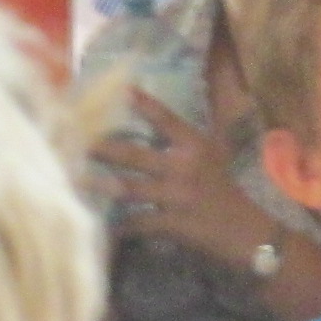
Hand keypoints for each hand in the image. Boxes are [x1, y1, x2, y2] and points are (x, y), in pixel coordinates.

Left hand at [92, 92, 272, 268]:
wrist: (245, 231)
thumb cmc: (224, 190)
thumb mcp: (216, 154)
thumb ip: (193, 133)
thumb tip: (192, 97)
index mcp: (195, 146)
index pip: (166, 119)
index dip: (144, 104)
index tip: (122, 89)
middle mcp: (184, 166)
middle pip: (135, 154)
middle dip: (104, 148)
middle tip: (76, 140)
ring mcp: (177, 196)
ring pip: (130, 188)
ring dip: (101, 185)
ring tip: (75, 180)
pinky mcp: (172, 224)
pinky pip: (138, 223)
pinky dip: (119, 226)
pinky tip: (99, 227)